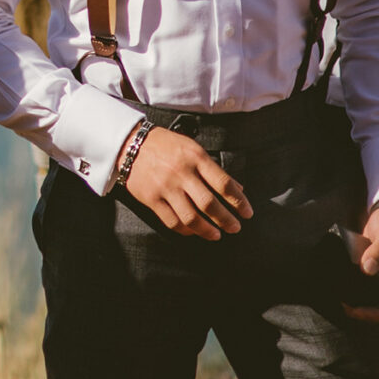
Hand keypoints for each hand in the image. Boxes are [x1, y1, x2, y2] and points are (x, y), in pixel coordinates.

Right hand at [124, 126, 252, 240]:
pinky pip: (173, 222)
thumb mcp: (192, 148)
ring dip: (208, 231)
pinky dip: (186, 230)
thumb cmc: (165, 145)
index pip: (223, 183)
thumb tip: (238, 188)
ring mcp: (165, 187)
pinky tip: (194, 231)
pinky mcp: (152, 199)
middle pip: (209, 204)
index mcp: (194, 156)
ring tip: (217, 235)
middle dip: (227, 220)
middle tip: (236, 228)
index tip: (248, 213)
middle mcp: (181, 172)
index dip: (239, 202)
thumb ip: (213, 169)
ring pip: (191, 217)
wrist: (130, 144)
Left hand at [344, 202, 378, 321]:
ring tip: (336, 295)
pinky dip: (349, 279)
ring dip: (354, 295)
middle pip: (378, 304)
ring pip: (368, 291)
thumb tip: (366, 269)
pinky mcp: (368, 261)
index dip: (375, 313)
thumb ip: (378, 251)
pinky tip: (335, 278)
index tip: (356, 310)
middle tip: (341, 305)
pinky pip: (359, 276)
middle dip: (362, 309)